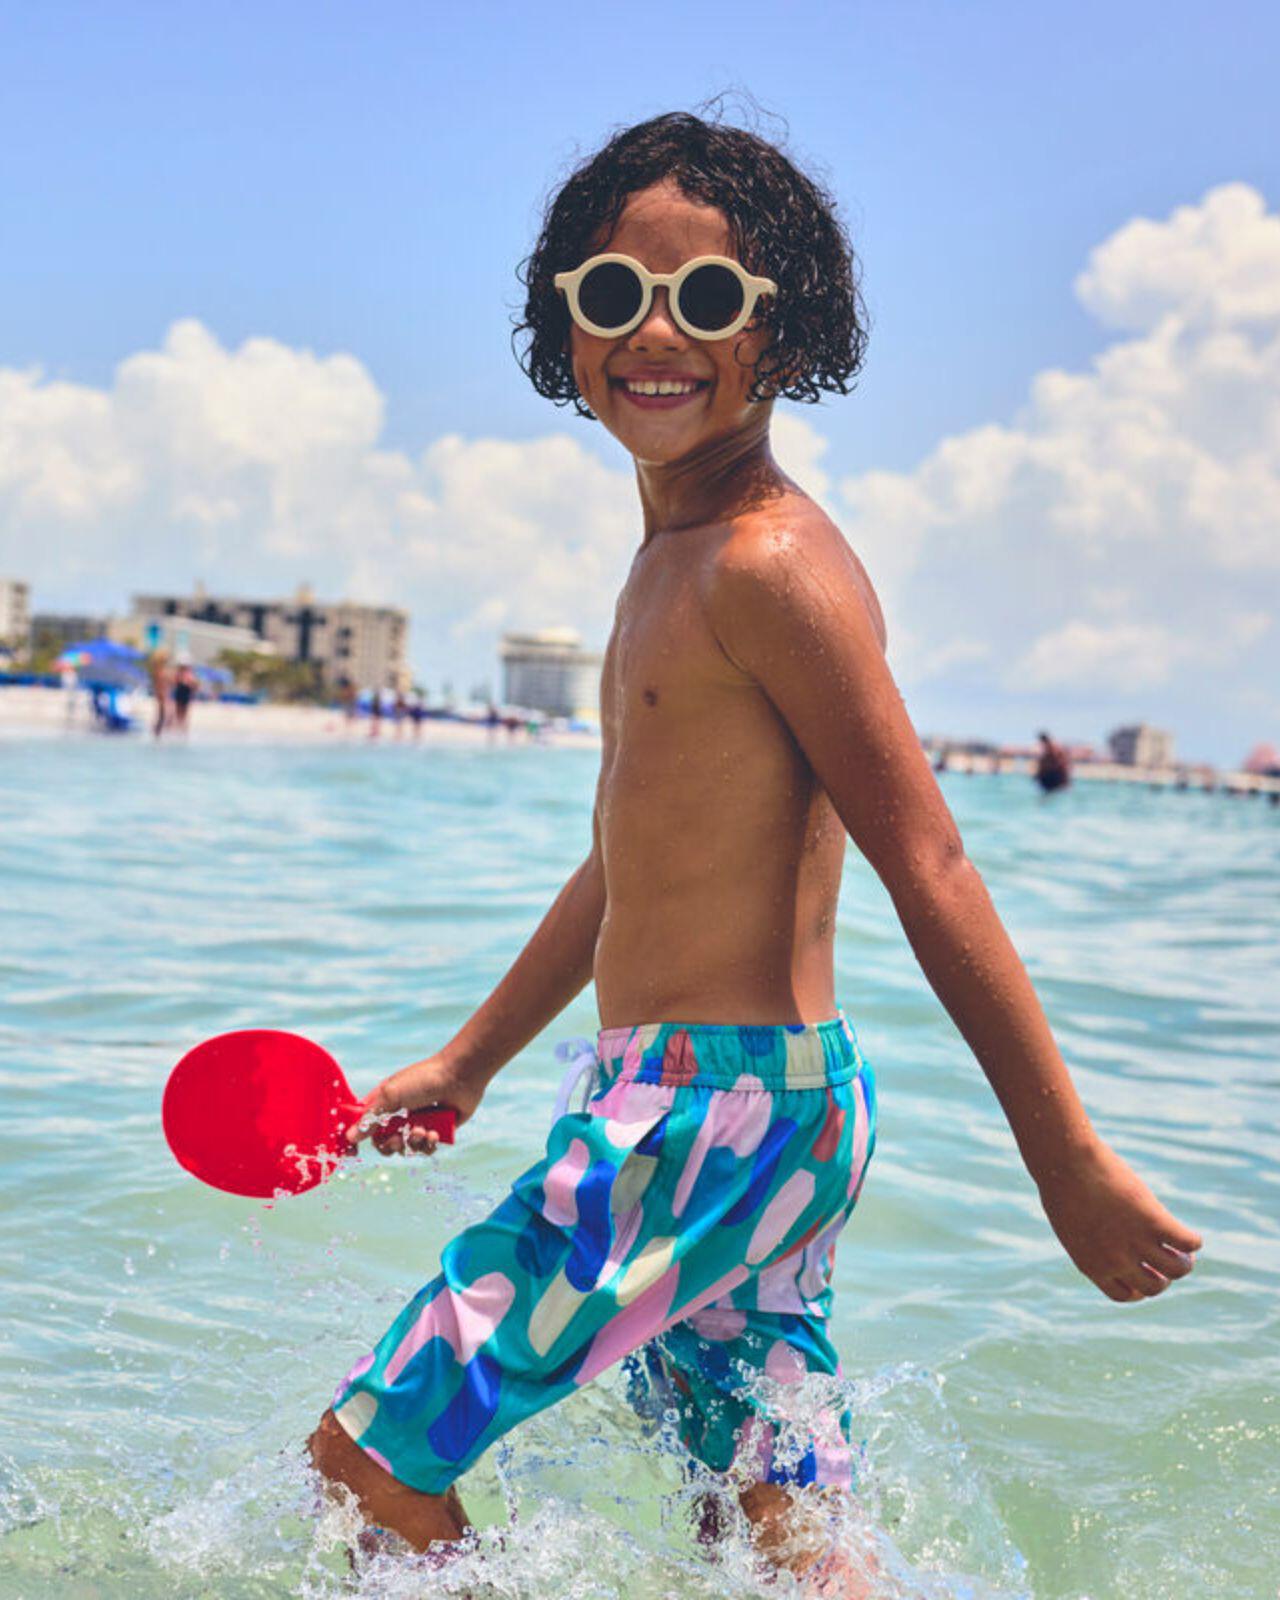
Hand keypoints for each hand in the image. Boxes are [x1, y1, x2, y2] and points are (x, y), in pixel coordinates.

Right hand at [344, 1053, 484, 1154]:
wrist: (460, 1077)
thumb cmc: (422, 1080)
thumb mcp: (390, 1096)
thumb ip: (369, 1118)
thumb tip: (349, 1138)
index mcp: (385, 1103)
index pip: (365, 1126)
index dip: (358, 1139)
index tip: (352, 1152)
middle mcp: (400, 1114)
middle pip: (384, 1143)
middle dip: (390, 1145)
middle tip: (398, 1139)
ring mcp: (419, 1122)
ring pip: (407, 1148)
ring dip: (413, 1142)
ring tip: (423, 1130)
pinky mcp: (437, 1130)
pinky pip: (426, 1149)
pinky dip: (429, 1144)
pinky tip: (435, 1132)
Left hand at [1036, 1139, 1202, 1300]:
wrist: (1066, 1162)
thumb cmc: (1062, 1185)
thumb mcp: (1071, 1224)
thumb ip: (1090, 1241)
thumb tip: (1109, 1242)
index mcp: (1092, 1266)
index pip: (1124, 1294)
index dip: (1139, 1287)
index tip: (1145, 1272)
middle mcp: (1116, 1261)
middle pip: (1154, 1287)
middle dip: (1163, 1277)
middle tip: (1167, 1258)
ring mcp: (1136, 1242)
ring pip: (1176, 1269)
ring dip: (1184, 1262)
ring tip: (1185, 1252)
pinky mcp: (1153, 1221)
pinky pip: (1187, 1242)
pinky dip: (1194, 1242)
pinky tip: (1191, 1236)